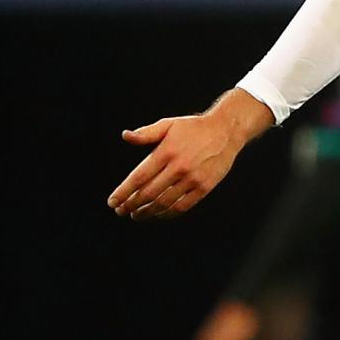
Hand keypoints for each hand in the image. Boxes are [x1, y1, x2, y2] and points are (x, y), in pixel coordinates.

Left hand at [109, 90, 272, 220]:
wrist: (226, 131)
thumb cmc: (194, 128)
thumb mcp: (168, 124)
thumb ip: (146, 133)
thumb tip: (125, 136)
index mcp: (167, 152)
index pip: (139, 178)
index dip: (124, 192)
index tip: (113, 202)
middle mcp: (179, 167)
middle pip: (149, 193)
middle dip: (131, 205)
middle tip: (121, 211)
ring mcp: (193, 179)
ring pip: (164, 203)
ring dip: (147, 212)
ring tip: (136, 215)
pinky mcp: (204, 187)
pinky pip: (183, 206)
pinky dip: (167, 214)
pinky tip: (158, 214)